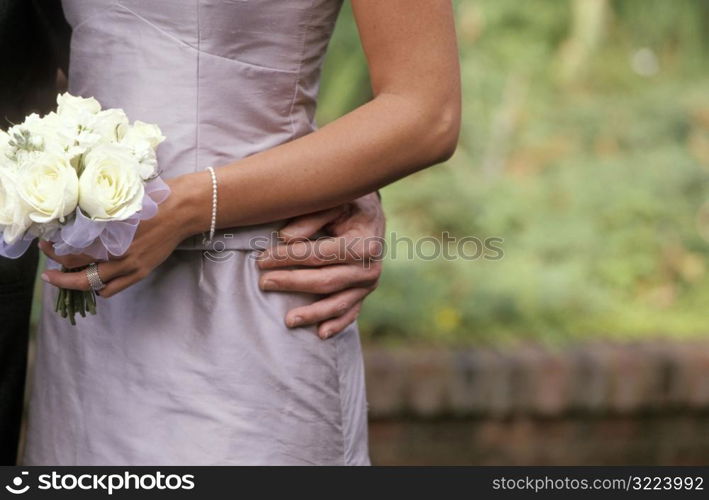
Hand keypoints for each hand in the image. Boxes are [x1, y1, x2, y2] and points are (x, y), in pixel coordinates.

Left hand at [39, 177, 194, 296]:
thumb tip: (75, 222)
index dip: (53, 251)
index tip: (45, 245)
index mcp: (109, 234)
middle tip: (47, 268)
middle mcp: (116, 253)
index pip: (72, 250)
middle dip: (57, 273)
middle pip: (77, 271)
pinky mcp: (140, 272)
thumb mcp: (120, 205)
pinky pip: (111, 289)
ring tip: (68, 277)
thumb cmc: (151, 201)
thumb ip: (99, 217)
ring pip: (92, 284)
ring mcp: (129, 265)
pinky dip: (99, 288)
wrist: (180, 212)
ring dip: (75, 283)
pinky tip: (95, 279)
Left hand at [258, 192, 384, 338]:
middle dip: (292, 283)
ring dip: (312, 313)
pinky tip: (320, 334)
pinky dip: (337, 325)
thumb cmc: (348, 205)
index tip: (262, 259)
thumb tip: (285, 238)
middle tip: (264, 283)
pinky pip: (350, 313)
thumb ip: (312, 217)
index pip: (320, 254)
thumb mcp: (334, 202)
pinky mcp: (364, 294)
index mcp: (363, 243)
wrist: (371, 216)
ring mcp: (368, 284)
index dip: (290, 257)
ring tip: (287, 320)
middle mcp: (369, 268)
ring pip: (337, 303)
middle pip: (326, 281)